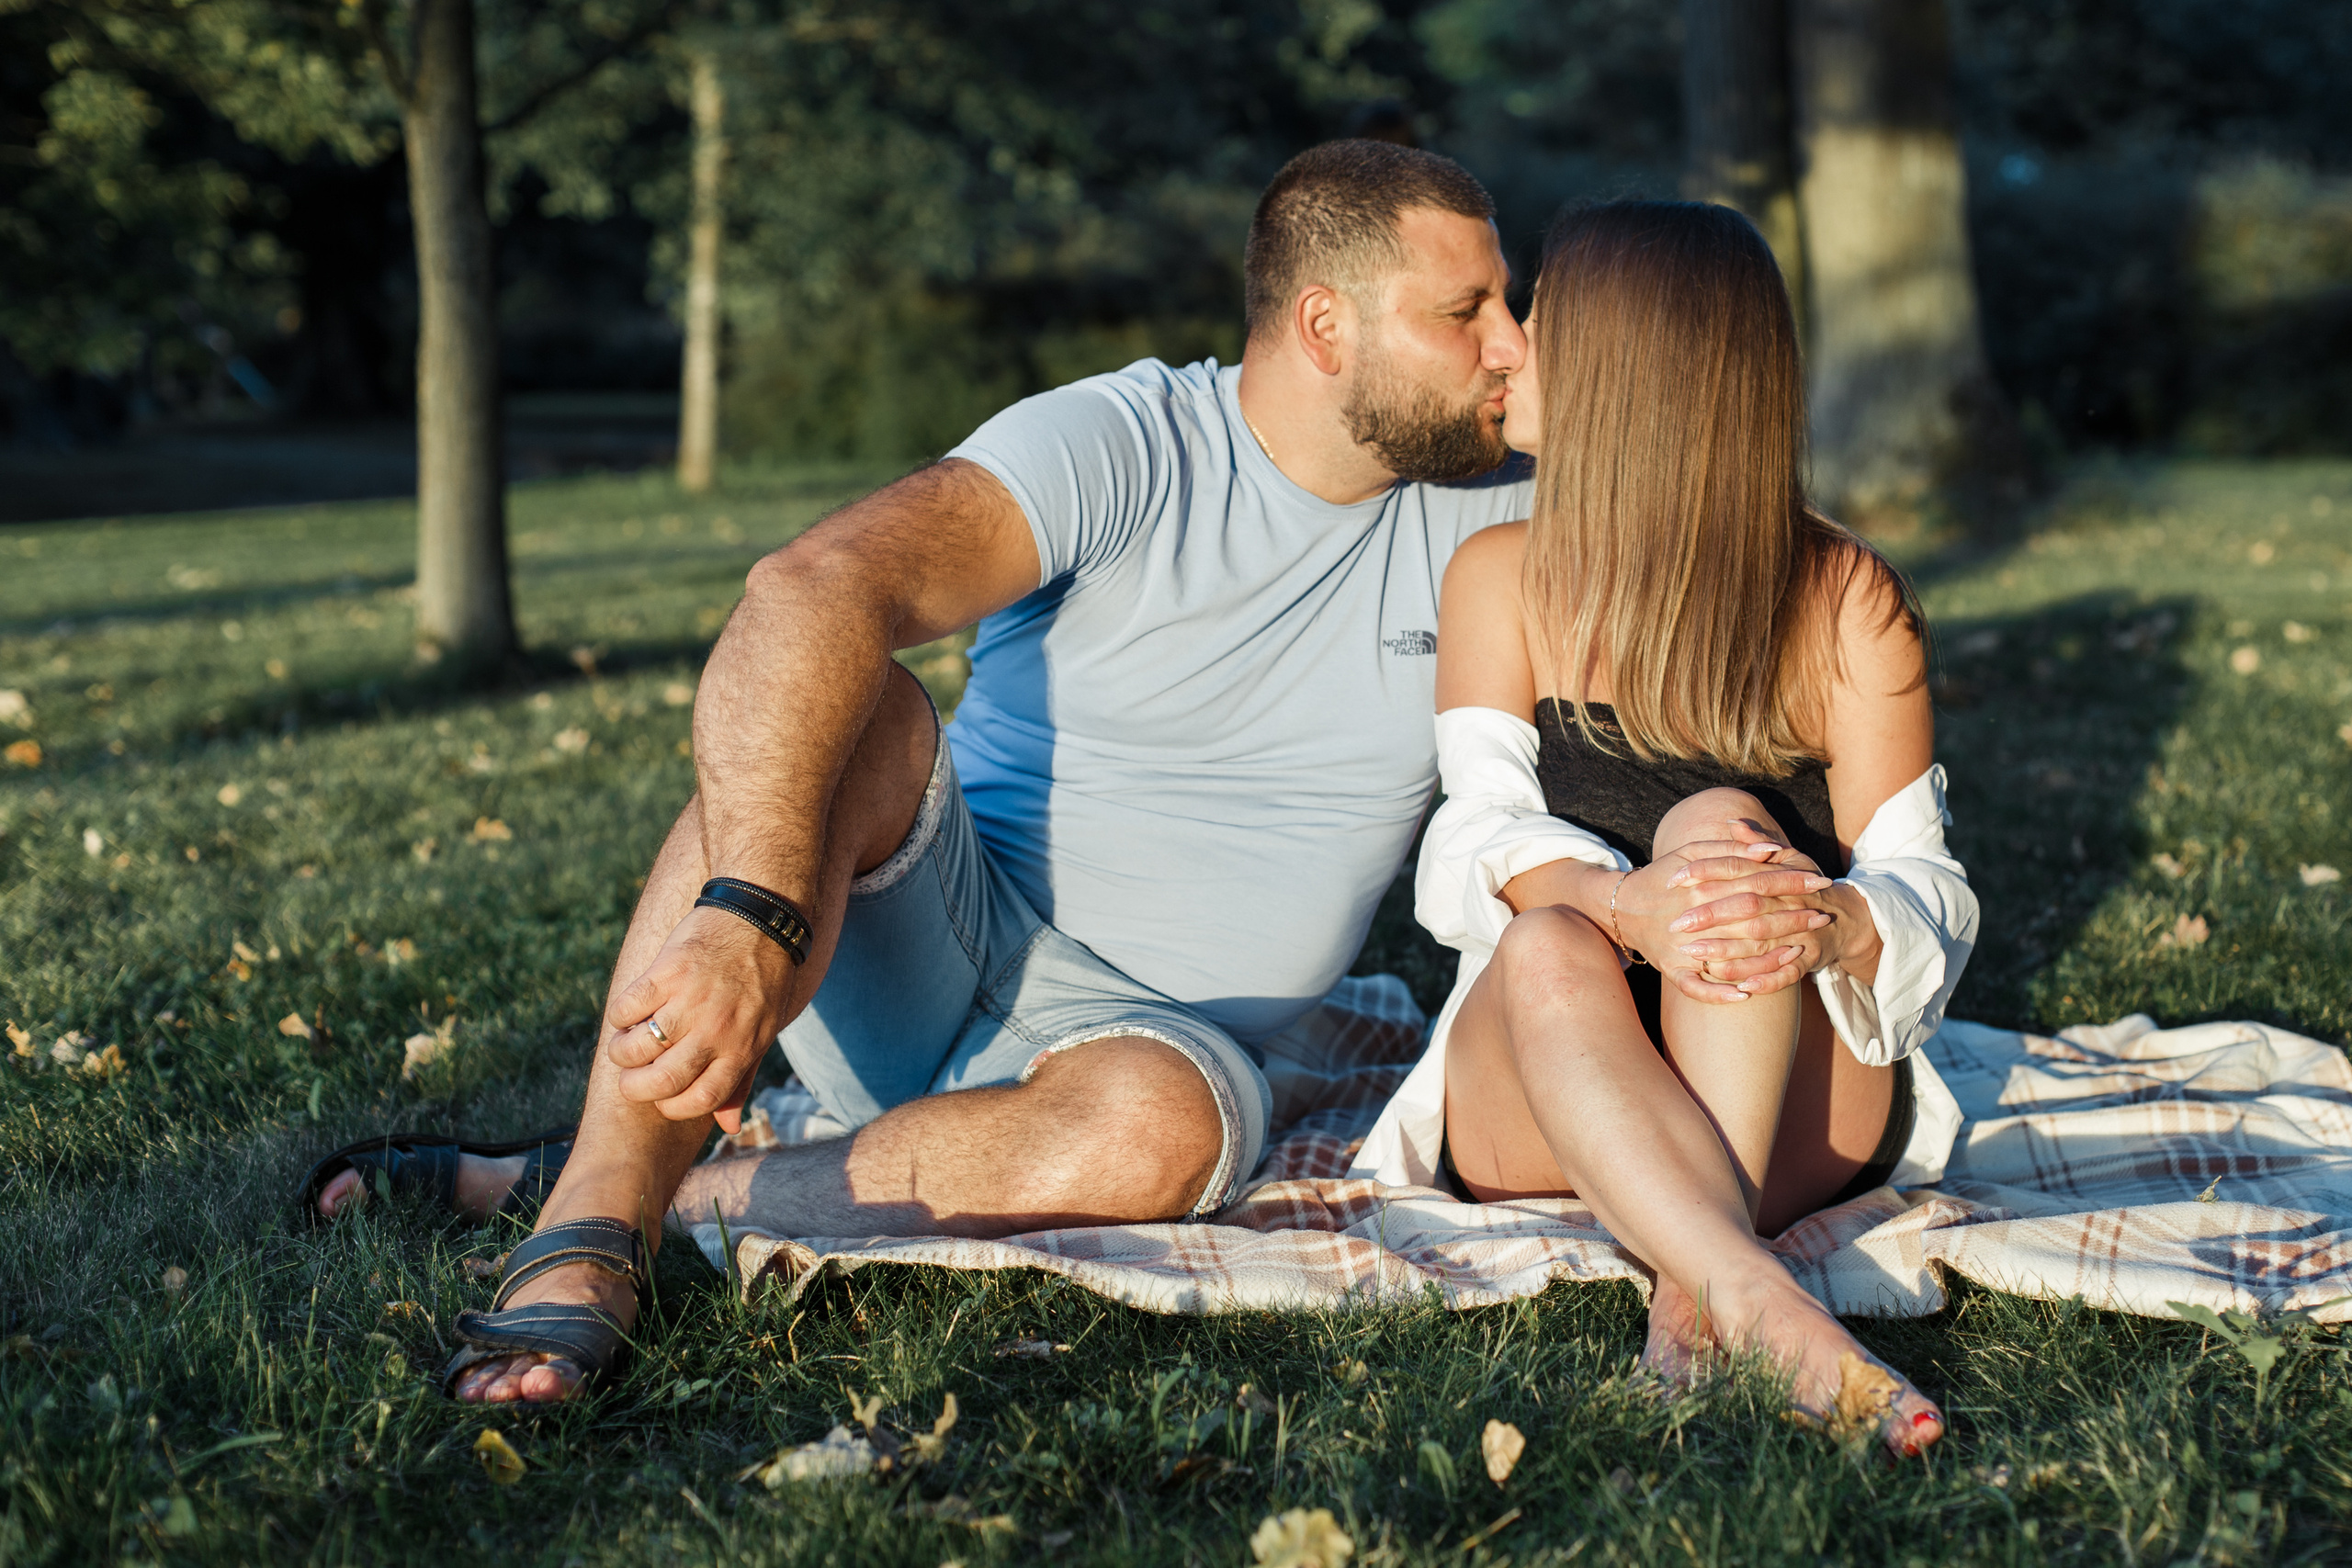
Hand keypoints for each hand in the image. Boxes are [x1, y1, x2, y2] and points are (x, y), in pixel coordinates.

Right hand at [603, 906, 799, 1130]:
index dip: (671, 1107)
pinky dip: (619, 1016)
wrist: (760, 917)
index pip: (699, 1101)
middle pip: (662, 1081)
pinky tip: (629, 1011)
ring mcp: (692, 1000)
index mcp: (742, 1049)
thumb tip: (729, 1128)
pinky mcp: (668, 971)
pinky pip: (627, 1008)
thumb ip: (742, 1079)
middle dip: (635, 1088)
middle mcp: (717, 1029)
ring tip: (627, 1044)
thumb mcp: (763, 1032)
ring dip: (622, 1052)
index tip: (661, 1099)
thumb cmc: (763, 980)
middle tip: (630, 1078)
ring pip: (637, 1047)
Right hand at [1611, 839, 1828, 1004]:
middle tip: (1823, 917)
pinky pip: (1698, 988)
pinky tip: (1748, 996)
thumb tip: (1772, 849)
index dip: (1791, 880)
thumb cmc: (1662, 877)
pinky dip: (1721, 993)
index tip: (1821, 881)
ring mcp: (1682, 948)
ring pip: (1732, 956)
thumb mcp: (1691, 853)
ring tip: (1802, 952)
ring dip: (1769, 956)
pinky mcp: (1671, 970)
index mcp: (1701, 884)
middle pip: (1752, 918)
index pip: (1755, 880)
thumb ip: (1731, 848)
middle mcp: (1693, 916)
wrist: (1620, 907)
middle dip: (1791, 916)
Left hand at [1662, 821, 1875, 991]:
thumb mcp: (1791, 860)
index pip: (1737, 868)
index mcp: (1779, 875)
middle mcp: (1790, 902)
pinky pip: (1788, 974)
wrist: (1846, 919)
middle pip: (1747, 907)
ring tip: (1694, 954)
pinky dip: (1766, 981)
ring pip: (1762, 942)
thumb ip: (1759, 844)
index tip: (1673, 878)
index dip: (1705, 870)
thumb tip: (1733, 823)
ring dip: (1728, 951)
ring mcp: (1801, 932)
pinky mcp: (1809, 960)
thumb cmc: (1806, 887)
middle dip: (1711, 916)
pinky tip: (1741, 989)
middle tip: (1676, 923)